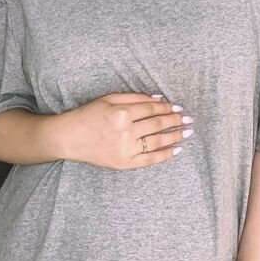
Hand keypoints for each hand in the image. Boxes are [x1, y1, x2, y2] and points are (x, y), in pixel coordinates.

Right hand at [61, 92, 193, 169]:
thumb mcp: (109, 98)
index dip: (167, 108)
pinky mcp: (124, 163)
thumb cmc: (88, 114)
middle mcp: (125, 131)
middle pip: (157, 124)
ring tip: (188, 132)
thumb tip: (158, 99)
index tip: (178, 107)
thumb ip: (134, 97)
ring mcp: (125, 149)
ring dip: (175, 136)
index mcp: (121, 113)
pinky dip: (165, 155)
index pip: (151, 109)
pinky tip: (176, 149)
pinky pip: (150, 160)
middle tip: (189, 119)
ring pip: (157, 142)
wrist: (70, 138)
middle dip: (175, 121)